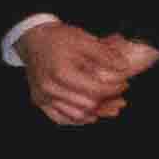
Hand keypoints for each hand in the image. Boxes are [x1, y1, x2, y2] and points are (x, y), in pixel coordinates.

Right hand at [21, 21, 158, 126]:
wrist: (33, 39)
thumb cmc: (58, 39)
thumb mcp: (84, 40)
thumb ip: (105, 55)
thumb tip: (124, 67)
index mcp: (61, 72)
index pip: (95, 90)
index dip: (114, 89)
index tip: (124, 83)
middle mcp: (49, 88)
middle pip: (87, 106)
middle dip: (108, 103)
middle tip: (120, 96)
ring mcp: (42, 97)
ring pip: (75, 116)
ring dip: (96, 113)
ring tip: (111, 107)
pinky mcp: (39, 101)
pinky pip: (60, 119)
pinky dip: (78, 119)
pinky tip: (92, 113)